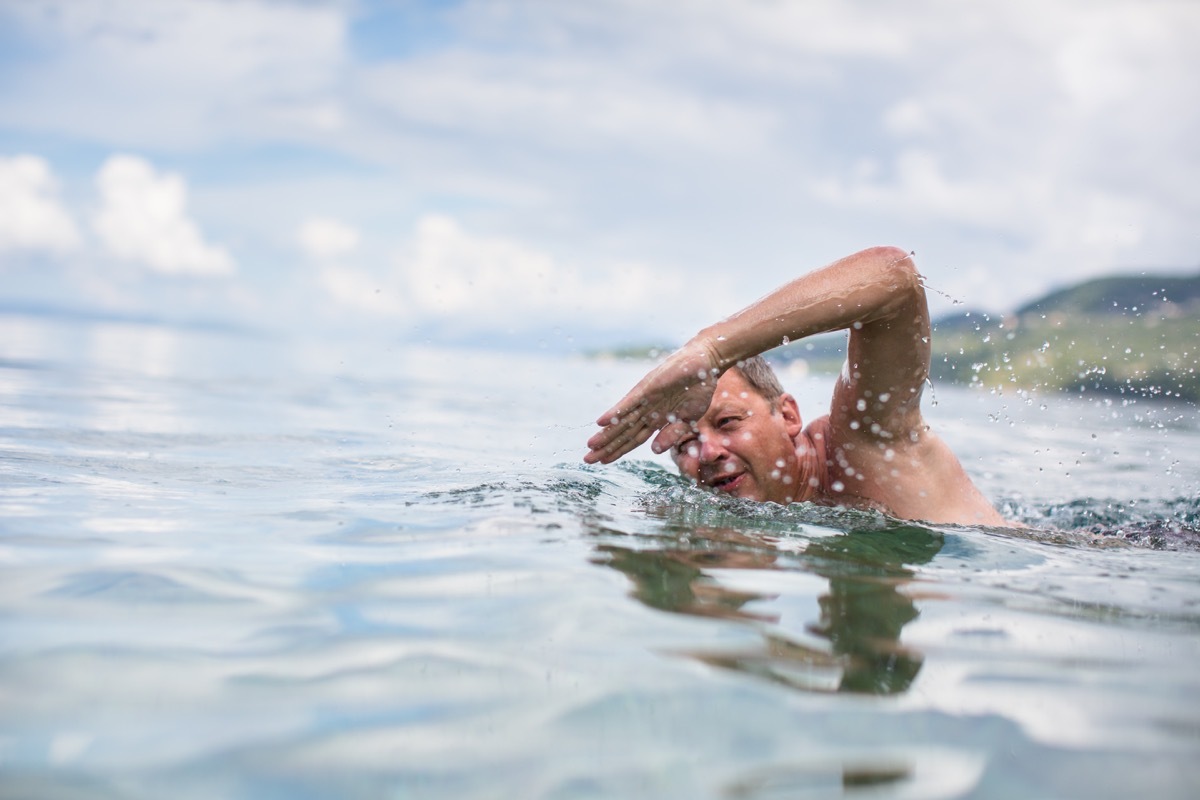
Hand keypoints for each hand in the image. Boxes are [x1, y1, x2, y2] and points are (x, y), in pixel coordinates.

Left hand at [584, 341, 722, 463]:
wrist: (705, 364)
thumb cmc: (697, 389)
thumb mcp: (688, 419)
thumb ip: (672, 434)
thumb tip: (654, 450)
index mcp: (657, 419)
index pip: (633, 439)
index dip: (618, 450)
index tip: (603, 461)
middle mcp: (647, 410)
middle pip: (623, 433)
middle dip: (607, 447)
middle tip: (588, 459)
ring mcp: (646, 399)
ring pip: (622, 420)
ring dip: (606, 433)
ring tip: (591, 446)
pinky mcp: (647, 388)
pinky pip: (629, 403)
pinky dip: (616, 412)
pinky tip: (601, 422)